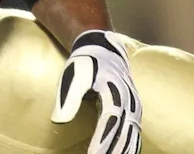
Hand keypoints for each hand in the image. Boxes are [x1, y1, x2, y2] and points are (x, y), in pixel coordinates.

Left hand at [51, 30, 141, 152]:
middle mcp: (129, 101)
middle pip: (123, 134)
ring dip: (123, 152)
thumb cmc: (86, 64)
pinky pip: (134, 135)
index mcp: (115, 91)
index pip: (110, 122)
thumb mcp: (73, 75)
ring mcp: (134, 108)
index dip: (102, 141)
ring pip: (132, 137)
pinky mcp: (134, 113)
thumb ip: (68, 97)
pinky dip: (130, 148)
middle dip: (113, 152)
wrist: (104, 51)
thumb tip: (59, 120)